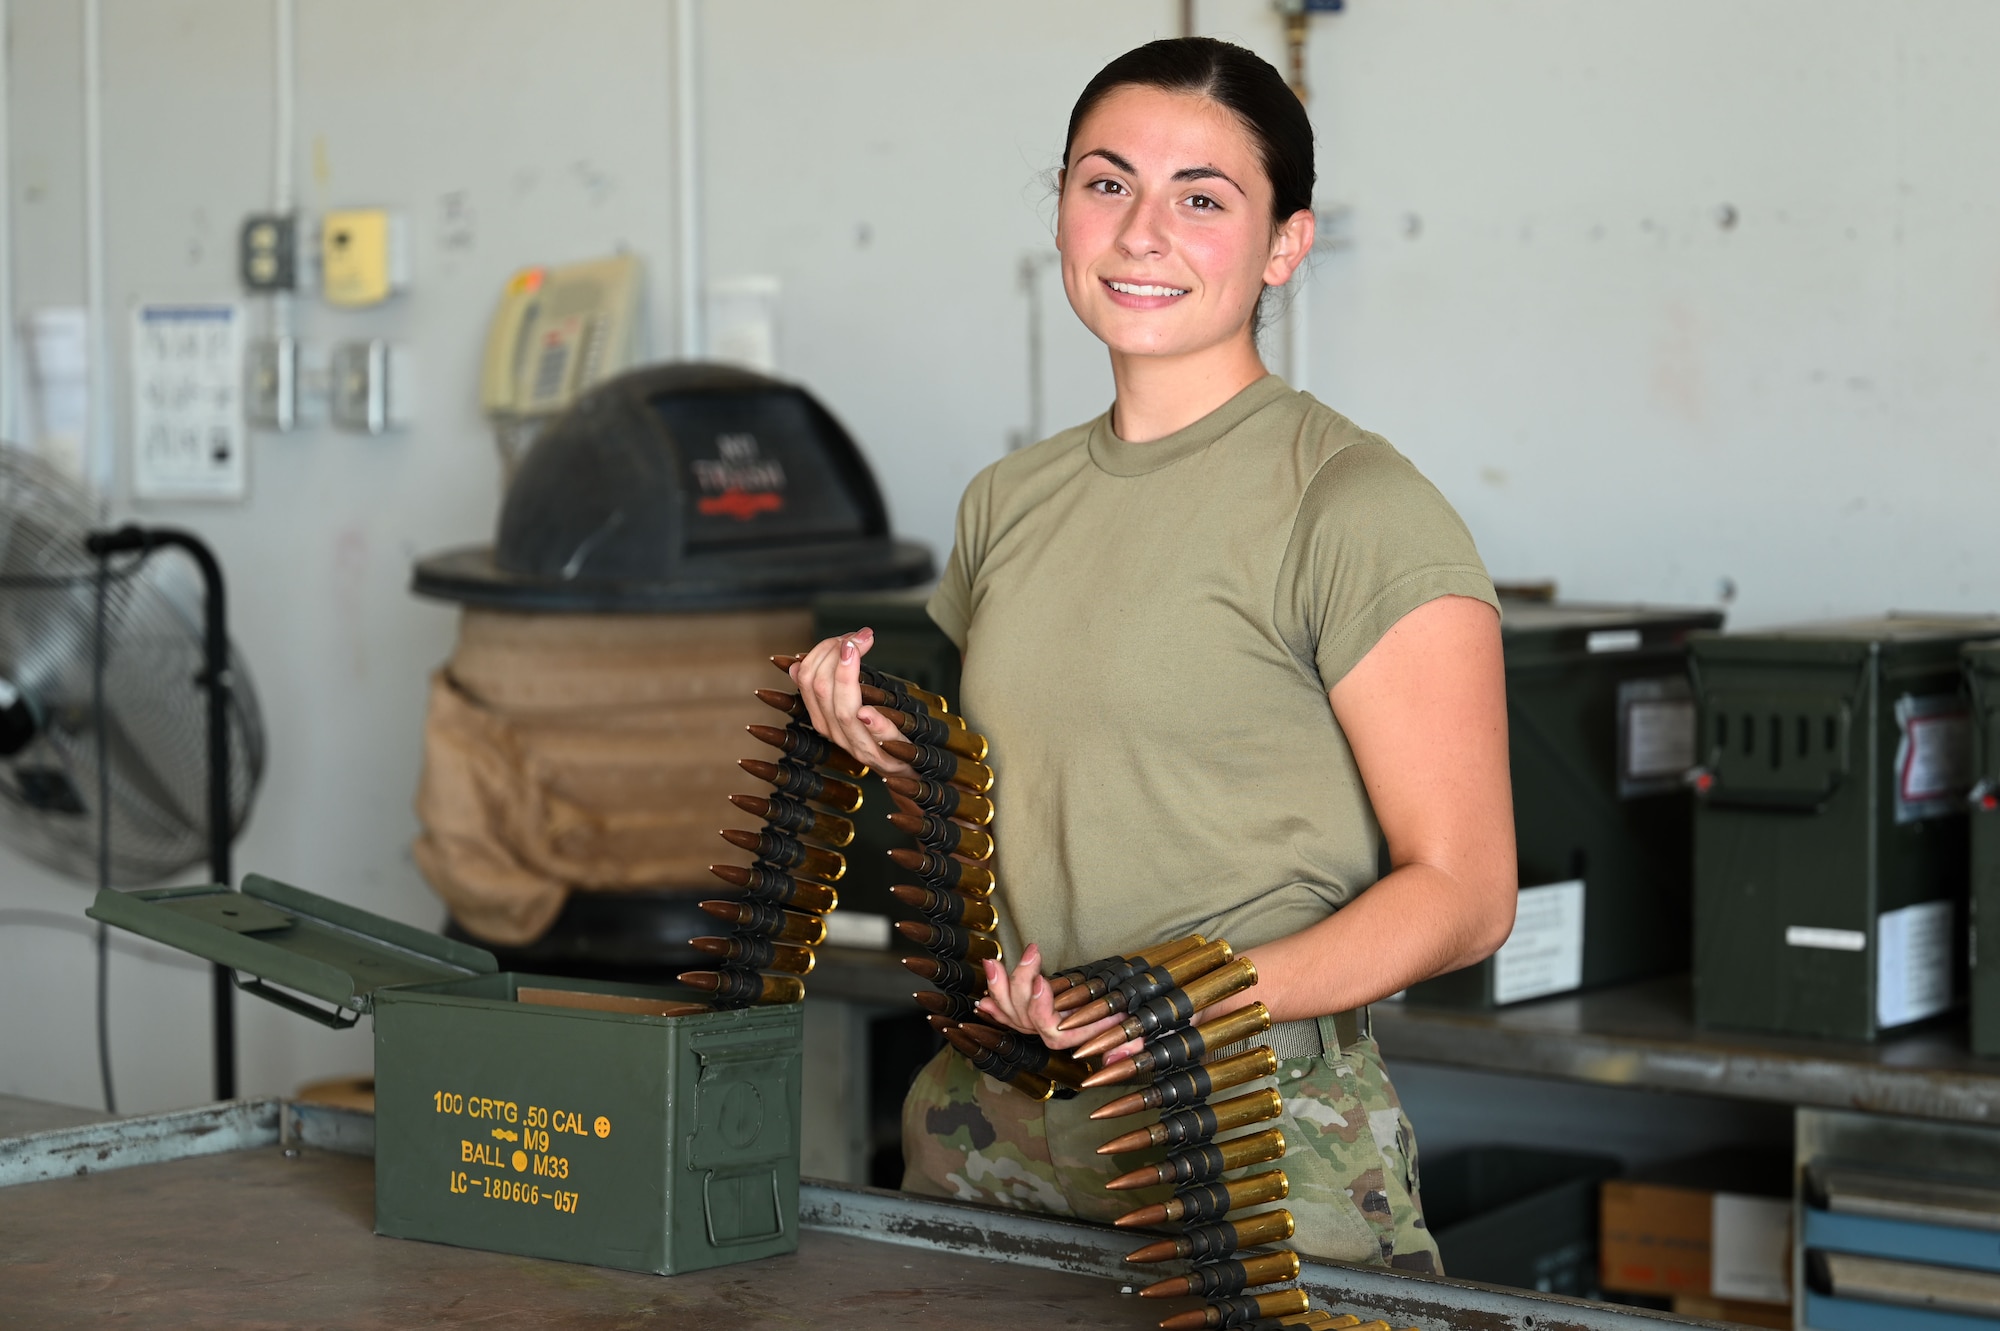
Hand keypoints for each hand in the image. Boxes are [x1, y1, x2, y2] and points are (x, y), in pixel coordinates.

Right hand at [788, 627, 911, 776]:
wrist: (903, 770)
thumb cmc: (877, 733)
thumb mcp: (848, 706)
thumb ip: (828, 686)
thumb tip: (797, 665)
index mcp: (824, 718)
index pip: (808, 679)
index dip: (822, 651)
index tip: (846, 637)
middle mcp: (836, 733)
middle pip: (822, 689)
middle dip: (835, 654)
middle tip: (859, 637)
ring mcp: (860, 746)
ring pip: (843, 711)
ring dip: (848, 675)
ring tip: (855, 649)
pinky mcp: (888, 757)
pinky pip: (878, 740)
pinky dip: (873, 724)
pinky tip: (868, 712)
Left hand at [974, 944, 1143, 1063]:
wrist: (1122, 1018)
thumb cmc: (1128, 1024)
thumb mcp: (1135, 1033)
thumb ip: (1129, 1046)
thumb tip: (1113, 1059)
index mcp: (1075, 1036)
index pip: (1052, 1031)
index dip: (1041, 1008)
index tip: (1040, 982)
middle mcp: (1054, 1032)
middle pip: (1026, 1019)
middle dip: (1020, 987)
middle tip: (1029, 955)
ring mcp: (1039, 1024)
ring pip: (1013, 1013)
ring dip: (1001, 988)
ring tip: (994, 962)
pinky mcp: (1032, 1013)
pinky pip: (1007, 1013)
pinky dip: (995, 1001)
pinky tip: (985, 989)